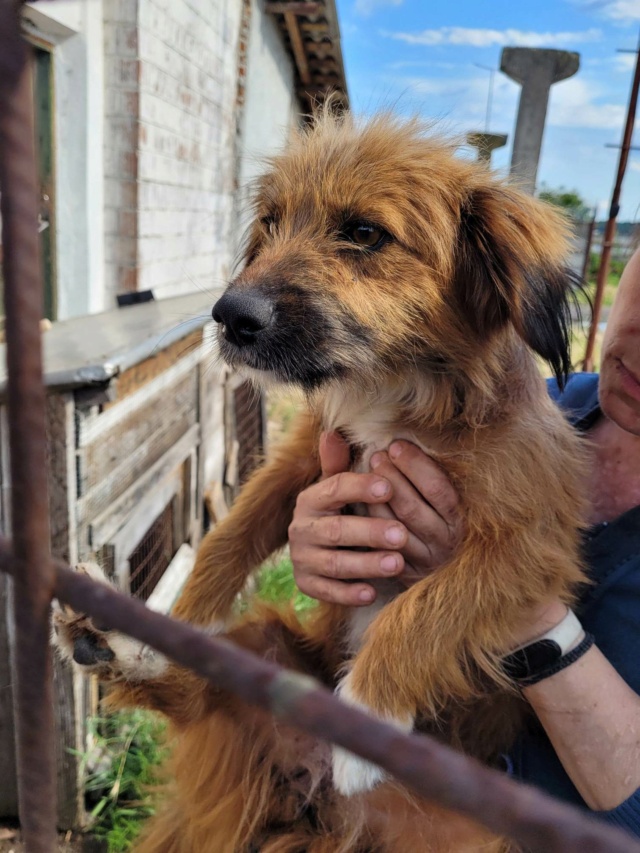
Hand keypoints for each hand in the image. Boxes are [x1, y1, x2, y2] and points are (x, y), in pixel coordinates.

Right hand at [289, 433, 463, 605]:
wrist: (316, 550)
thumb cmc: (338, 511)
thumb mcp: (338, 487)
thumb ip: (338, 464)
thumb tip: (332, 432)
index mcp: (311, 498)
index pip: (334, 489)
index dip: (360, 487)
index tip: (388, 486)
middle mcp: (301, 528)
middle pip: (336, 530)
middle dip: (369, 532)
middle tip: (401, 533)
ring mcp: (302, 558)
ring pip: (335, 563)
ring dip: (366, 564)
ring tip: (398, 562)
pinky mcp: (306, 584)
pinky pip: (327, 591)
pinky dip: (348, 593)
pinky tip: (372, 592)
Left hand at [367, 441, 463, 586]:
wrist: (438, 565)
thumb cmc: (435, 517)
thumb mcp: (437, 496)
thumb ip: (423, 470)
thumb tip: (399, 437)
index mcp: (459, 520)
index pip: (438, 489)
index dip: (416, 465)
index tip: (395, 445)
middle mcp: (446, 542)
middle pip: (412, 507)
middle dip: (390, 478)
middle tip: (375, 456)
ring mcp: (425, 560)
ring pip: (393, 526)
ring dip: (374, 499)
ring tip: (363, 474)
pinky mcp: (406, 575)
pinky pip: (381, 546)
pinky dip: (369, 524)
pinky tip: (357, 504)